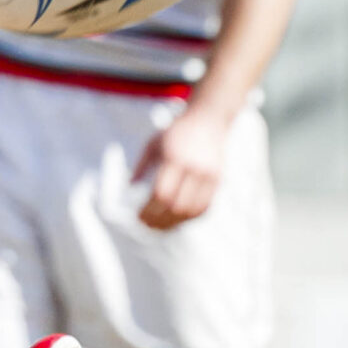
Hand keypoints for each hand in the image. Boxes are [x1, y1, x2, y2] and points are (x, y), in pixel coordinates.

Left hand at [133, 104, 228, 228]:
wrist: (208, 119)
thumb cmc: (176, 132)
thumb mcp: (153, 143)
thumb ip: (141, 164)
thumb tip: (129, 185)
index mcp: (174, 158)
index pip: (162, 193)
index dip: (149, 209)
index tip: (138, 217)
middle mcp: (193, 168)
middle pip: (176, 205)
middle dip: (159, 220)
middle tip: (146, 226)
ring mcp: (208, 175)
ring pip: (192, 210)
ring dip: (175, 223)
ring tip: (161, 227)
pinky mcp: (218, 180)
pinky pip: (206, 207)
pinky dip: (191, 218)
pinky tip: (179, 221)